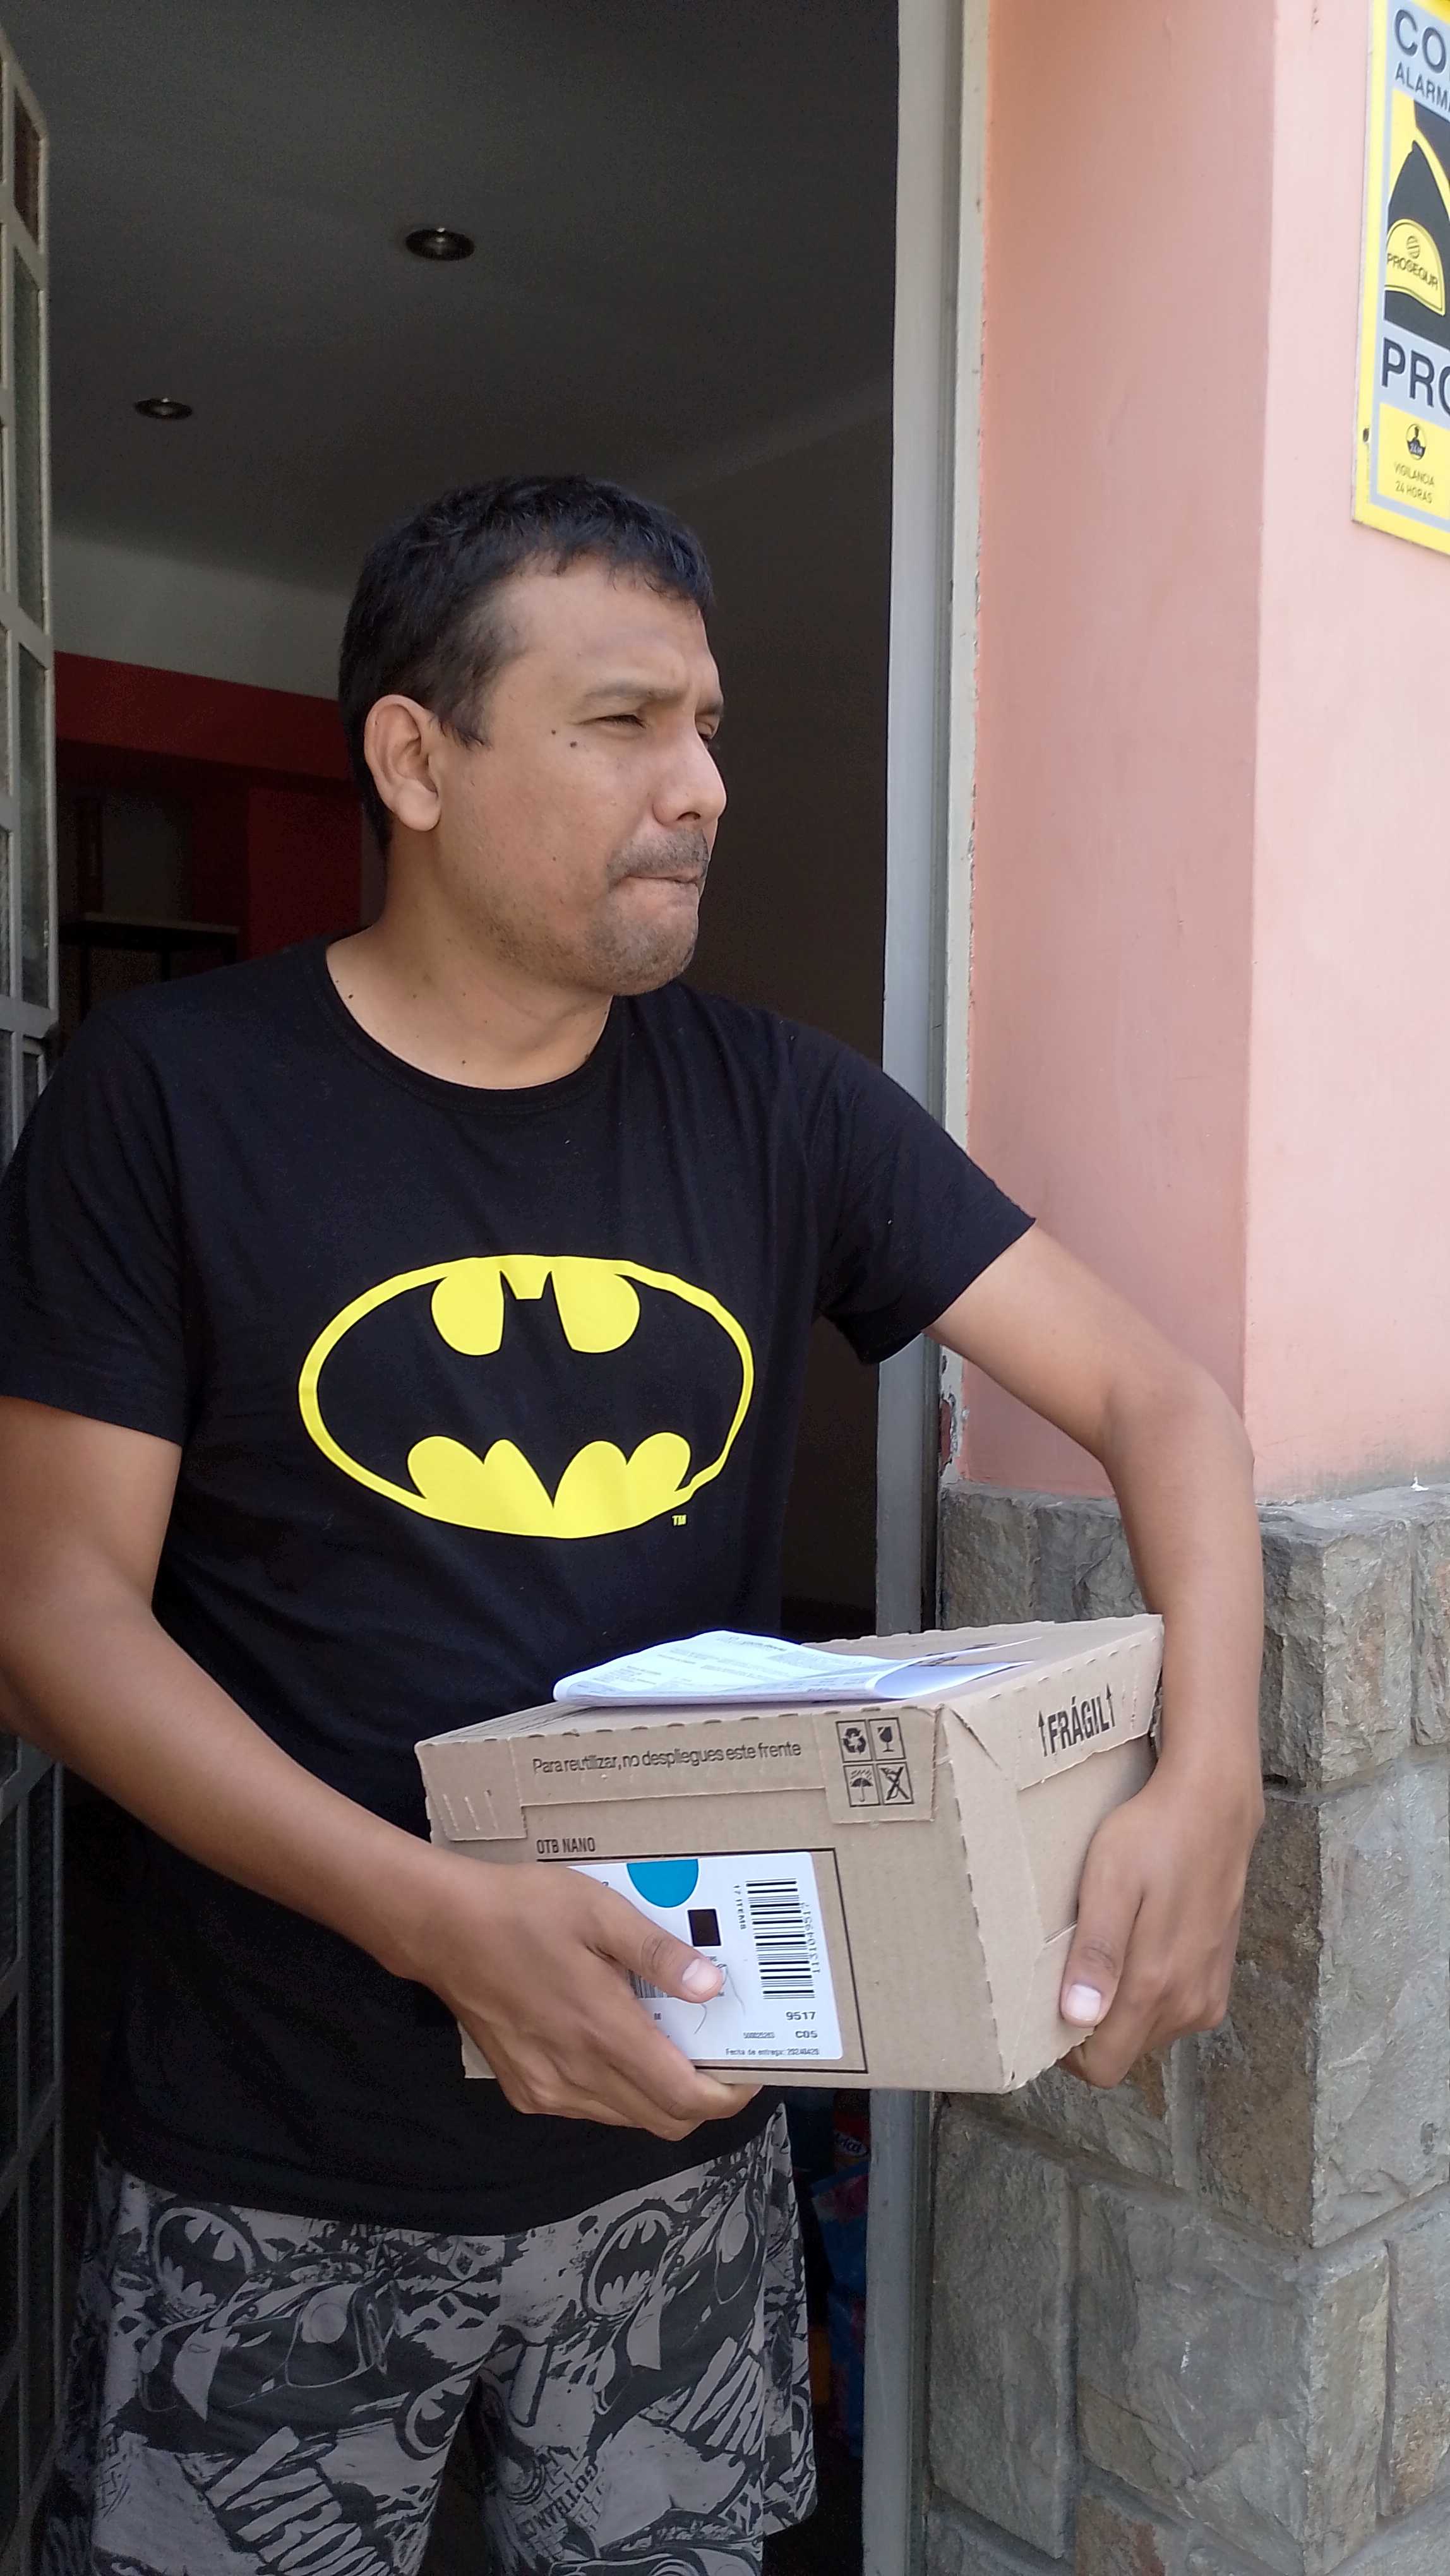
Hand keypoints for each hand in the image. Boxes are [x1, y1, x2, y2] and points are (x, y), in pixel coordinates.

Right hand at [411, 1853, 759, 2138]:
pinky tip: (617, 2043)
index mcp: (602, 2033)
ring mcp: (549, 2090)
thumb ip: (658, 1954)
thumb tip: (712, 1987)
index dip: (729, 2095)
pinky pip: (592, 2109)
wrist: (442, 1929)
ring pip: (628, 2117)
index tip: (751, 2068)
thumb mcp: (599, 1912)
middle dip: (703, 2097)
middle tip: (719, 2053)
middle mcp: (577, 2076)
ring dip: (661, 2095)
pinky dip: (620, 2091)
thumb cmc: (523, 1911)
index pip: (684, 2099)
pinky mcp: (526, 2091)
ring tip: (671, 2042)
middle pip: (664, 2120)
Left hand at [1057, 1756, 1262, 2087]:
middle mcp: (1190, 2004)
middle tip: (1075, 1965)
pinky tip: (1139, 1941)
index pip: (1104, 2066)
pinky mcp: (1219, 1977)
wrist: (1214, 1806)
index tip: (1053, 2007)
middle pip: (1125, 2049)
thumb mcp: (1110, 1883)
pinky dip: (1151, 1990)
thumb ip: (1098, 1954)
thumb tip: (1078, 2018)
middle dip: (1095, 2024)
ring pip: (1149, 2031)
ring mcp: (1209, 1993)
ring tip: (1108, 1946)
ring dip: (1123, 2005)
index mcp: (1157, 1988)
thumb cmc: (1154, 1836)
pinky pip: (1174, 2009)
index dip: (1070, 2050)